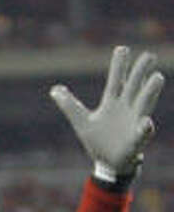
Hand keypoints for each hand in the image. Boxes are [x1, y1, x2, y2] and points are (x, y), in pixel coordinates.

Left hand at [50, 45, 164, 183]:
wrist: (107, 163)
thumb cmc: (97, 140)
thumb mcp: (80, 121)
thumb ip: (69, 105)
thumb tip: (54, 89)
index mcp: (112, 103)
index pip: (116, 80)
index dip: (119, 65)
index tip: (122, 48)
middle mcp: (126, 108)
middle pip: (134, 87)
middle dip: (140, 72)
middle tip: (149, 56)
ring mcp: (134, 122)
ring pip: (144, 104)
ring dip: (150, 91)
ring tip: (157, 77)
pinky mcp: (136, 140)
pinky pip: (142, 133)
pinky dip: (144, 128)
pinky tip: (146, 123)